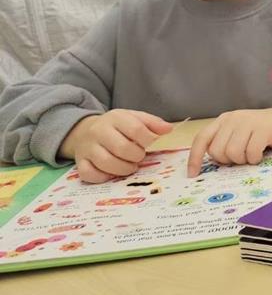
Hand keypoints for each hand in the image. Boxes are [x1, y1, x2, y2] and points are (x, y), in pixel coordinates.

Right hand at [59, 109, 173, 183]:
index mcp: (116, 117)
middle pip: (122, 148)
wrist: (85, 131)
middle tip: (139, 157)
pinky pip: (90, 174)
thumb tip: (169, 129)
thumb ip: (152, 123)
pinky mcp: (80, 162)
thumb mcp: (134, 118)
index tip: (150, 144)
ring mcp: (87, 147)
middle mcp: (99, 131)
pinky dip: (103, 177)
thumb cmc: (117, 127)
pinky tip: (112, 173)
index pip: (136, 129)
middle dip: (136, 156)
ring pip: (106, 163)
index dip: (148, 140)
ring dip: (123, 169)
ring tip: (130, 166)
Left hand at [187, 100, 271, 176]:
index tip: (193, 174)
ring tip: (251, 155)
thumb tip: (209, 164)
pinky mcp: (263, 128)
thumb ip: (224, 142)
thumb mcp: (238, 132)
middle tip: (240, 157)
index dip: (195, 158)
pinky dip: (255, 159)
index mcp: (223, 120)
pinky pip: (251, 152)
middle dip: (228, 160)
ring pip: (233, 152)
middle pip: (218, 150)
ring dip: (243, 160)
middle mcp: (233, 119)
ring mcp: (248, 122)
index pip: (202, 139)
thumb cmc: (261, 130)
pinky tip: (260, 154)